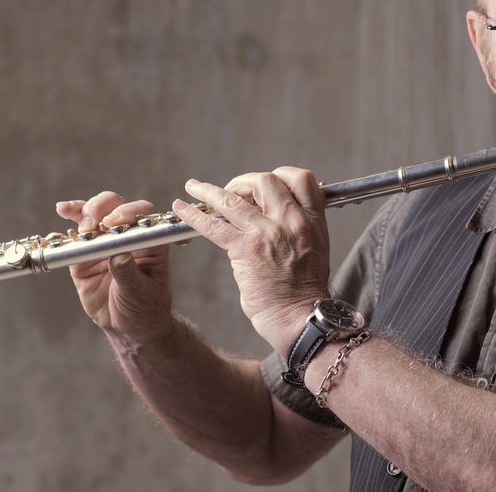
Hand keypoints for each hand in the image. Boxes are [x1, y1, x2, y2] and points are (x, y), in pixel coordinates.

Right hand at [56, 192, 172, 344]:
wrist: (128, 327)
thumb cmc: (144, 308)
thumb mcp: (140, 293)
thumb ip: (128, 274)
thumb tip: (119, 254)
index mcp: (149, 241)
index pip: (143, 215)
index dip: (129, 213)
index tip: (115, 223)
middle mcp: (127, 236)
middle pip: (116, 206)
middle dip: (103, 207)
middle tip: (93, 222)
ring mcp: (104, 243)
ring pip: (94, 214)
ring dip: (84, 211)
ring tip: (75, 217)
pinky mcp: (84, 255)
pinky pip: (75, 236)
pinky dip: (66, 224)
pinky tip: (60, 215)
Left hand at [173, 168, 330, 357]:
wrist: (302, 319)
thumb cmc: (303, 294)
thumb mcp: (312, 252)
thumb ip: (291, 232)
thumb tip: (263, 226)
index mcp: (313, 222)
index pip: (302, 180)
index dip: (280, 176)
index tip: (263, 187)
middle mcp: (293, 222)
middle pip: (266, 180)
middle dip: (244, 182)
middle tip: (232, 191)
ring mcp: (269, 233)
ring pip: (234, 198)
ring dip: (210, 191)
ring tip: (194, 187)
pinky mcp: (247, 249)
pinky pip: (214, 225)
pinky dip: (194, 215)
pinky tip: (182, 209)